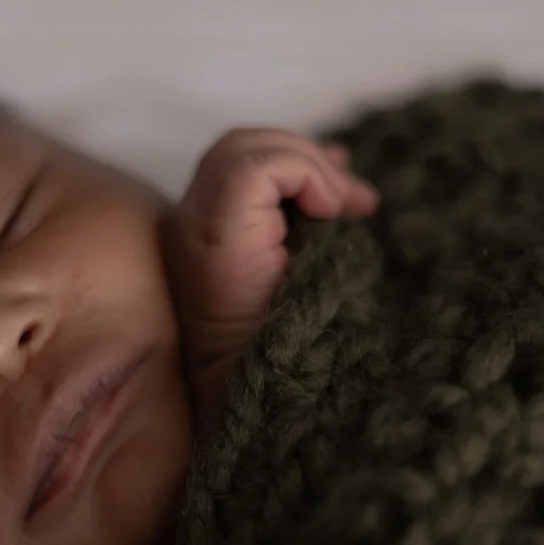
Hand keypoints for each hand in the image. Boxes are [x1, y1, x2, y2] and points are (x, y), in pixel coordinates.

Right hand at [167, 129, 377, 430]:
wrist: (270, 398)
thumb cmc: (291, 349)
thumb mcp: (305, 268)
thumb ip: (310, 219)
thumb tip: (341, 167)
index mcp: (205, 238)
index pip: (240, 166)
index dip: (297, 164)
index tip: (347, 195)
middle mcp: (187, 226)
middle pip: (239, 146)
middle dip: (305, 158)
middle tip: (356, 202)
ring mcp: (194, 226)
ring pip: (244, 147)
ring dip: (306, 165)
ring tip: (342, 209)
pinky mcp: (214, 230)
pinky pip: (256, 168)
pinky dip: (302, 175)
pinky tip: (330, 211)